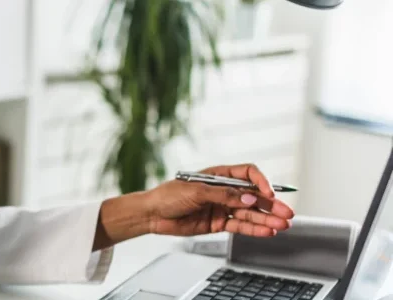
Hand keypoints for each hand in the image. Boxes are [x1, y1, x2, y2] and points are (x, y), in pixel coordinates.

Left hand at [142, 164, 294, 236]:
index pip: (248, 174)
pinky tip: (267, 232)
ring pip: (249, 213)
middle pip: (253, 196)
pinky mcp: (218, 223)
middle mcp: (224, 191)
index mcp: (219, 175)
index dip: (260, 182)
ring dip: (266, 219)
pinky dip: (253, 229)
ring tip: (282, 226)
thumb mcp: (196, 192)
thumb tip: (249, 197)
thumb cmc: (168, 195)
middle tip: (287, 213)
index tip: (268, 193)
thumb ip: (224, 195)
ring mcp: (222, 207)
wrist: (152, 214)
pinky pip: (240, 226)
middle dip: (270, 205)